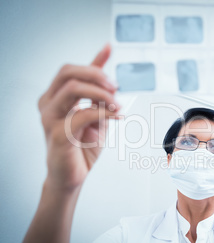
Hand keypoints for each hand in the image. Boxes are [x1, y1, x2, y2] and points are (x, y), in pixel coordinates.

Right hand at [38, 44, 120, 190]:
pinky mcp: (57, 133)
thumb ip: (101, 99)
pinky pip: (82, 113)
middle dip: (96, 74)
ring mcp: (50, 117)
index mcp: (56, 97)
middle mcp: (48, 103)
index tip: (110, 47)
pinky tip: (116, 116)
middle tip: (115, 86)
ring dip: (101, 92)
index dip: (93, 58)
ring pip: (73, 88)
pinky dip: (103, 112)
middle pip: (69, 72)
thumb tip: (112, 80)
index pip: (72, 70)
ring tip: (117, 104)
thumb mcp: (97, 116)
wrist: (73, 176)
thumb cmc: (82, 147)